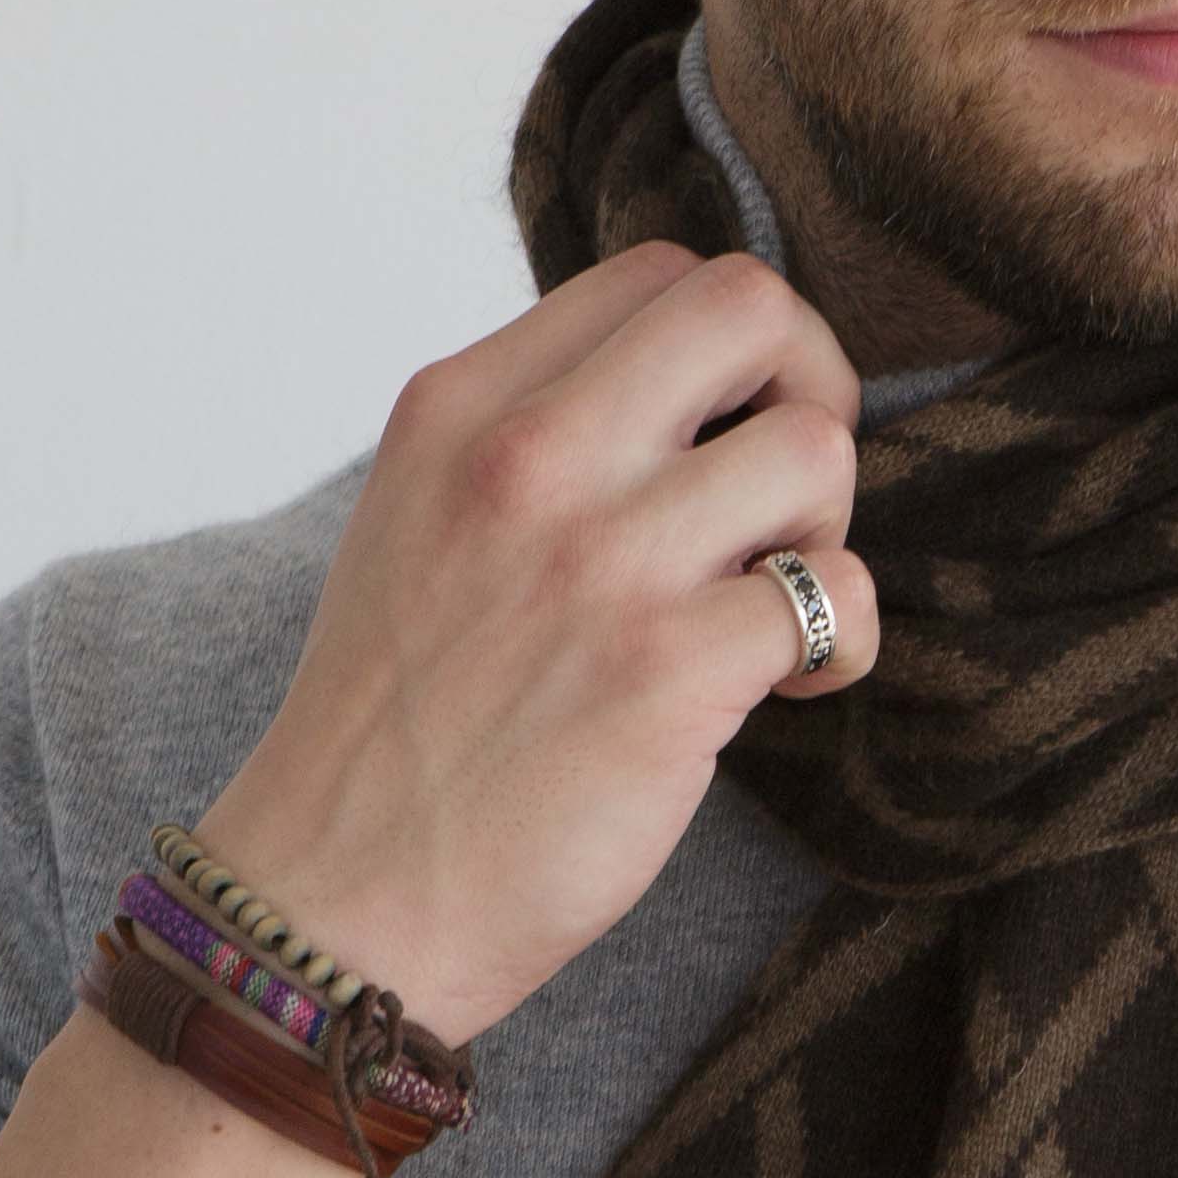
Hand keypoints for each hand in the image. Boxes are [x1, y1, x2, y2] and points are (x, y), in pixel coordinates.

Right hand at [188, 244, 877, 1041]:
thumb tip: (699, 390)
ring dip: (825, 530)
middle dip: (810, 386)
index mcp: (462, 405)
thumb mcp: (421, 520)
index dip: (734, 347)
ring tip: (767, 606)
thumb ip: (533, 437)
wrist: (334, 904)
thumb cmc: (400, 725)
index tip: (721, 440)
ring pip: (817, 450)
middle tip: (783, 496)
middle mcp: (528, 458)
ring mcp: (601, 560)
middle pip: (750, 306)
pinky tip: (784, 689)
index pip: (660, 272)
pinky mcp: (670, 670)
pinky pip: (840, 596)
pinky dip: (843, 643)